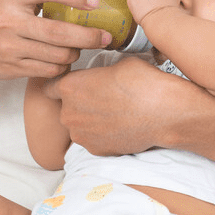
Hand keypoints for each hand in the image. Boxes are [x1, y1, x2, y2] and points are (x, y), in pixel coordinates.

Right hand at [0, 0, 112, 81]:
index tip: (95, 2)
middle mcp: (9, 20)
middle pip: (60, 31)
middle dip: (89, 36)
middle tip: (104, 36)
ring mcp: (9, 46)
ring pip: (57, 54)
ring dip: (75, 53)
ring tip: (78, 48)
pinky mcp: (10, 67)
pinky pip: (48, 69)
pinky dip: (61, 65)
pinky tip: (61, 59)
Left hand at [43, 55, 191, 155]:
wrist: (165, 112)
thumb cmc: (143, 82)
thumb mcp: (117, 64)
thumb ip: (99, 72)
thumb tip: (101, 74)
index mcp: (69, 87)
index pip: (49, 87)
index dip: (61, 85)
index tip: (72, 85)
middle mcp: (69, 112)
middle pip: (65, 108)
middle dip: (78, 104)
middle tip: (101, 98)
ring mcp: (81, 134)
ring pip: (79, 126)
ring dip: (89, 121)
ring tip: (113, 113)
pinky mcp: (95, 150)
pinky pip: (92, 140)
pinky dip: (102, 135)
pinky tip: (119, 126)